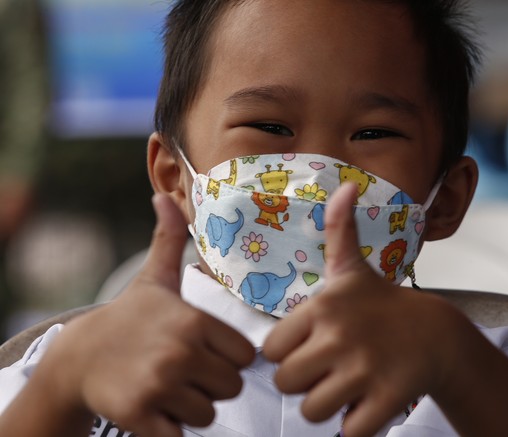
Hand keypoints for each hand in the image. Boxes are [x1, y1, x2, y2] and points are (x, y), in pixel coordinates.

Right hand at [39, 193, 254, 436]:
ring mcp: (161, 384)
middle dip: (211, 384)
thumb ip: (169, 240)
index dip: (227, 359)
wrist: (80, 357)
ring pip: (208, 414)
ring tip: (166, 386)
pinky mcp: (142, 415)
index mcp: (195, 321)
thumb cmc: (129, 318)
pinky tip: (154, 407)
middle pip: (231, 387)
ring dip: (191, 407)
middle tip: (183, 371)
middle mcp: (182, 351)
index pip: (245, 357)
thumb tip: (164, 197)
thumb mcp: (154, 279)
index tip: (204, 352)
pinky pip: (180, 436)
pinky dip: (170, 429)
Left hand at [263, 184, 462, 436]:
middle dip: (303, 383)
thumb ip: (339, 229)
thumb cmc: (382, 302)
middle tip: (326, 371)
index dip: (286, 354)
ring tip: (344, 387)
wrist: (437, 334)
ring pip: (312, 412)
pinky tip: (365, 404)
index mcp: (322, 308)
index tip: (308, 347)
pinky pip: (348, 432)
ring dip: (326, 407)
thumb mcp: (353, 267)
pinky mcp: (388, 400)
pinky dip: (353, 426)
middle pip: (286, 384)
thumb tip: (344, 185)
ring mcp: (365, 370)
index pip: (270, 350)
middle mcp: (339, 337)